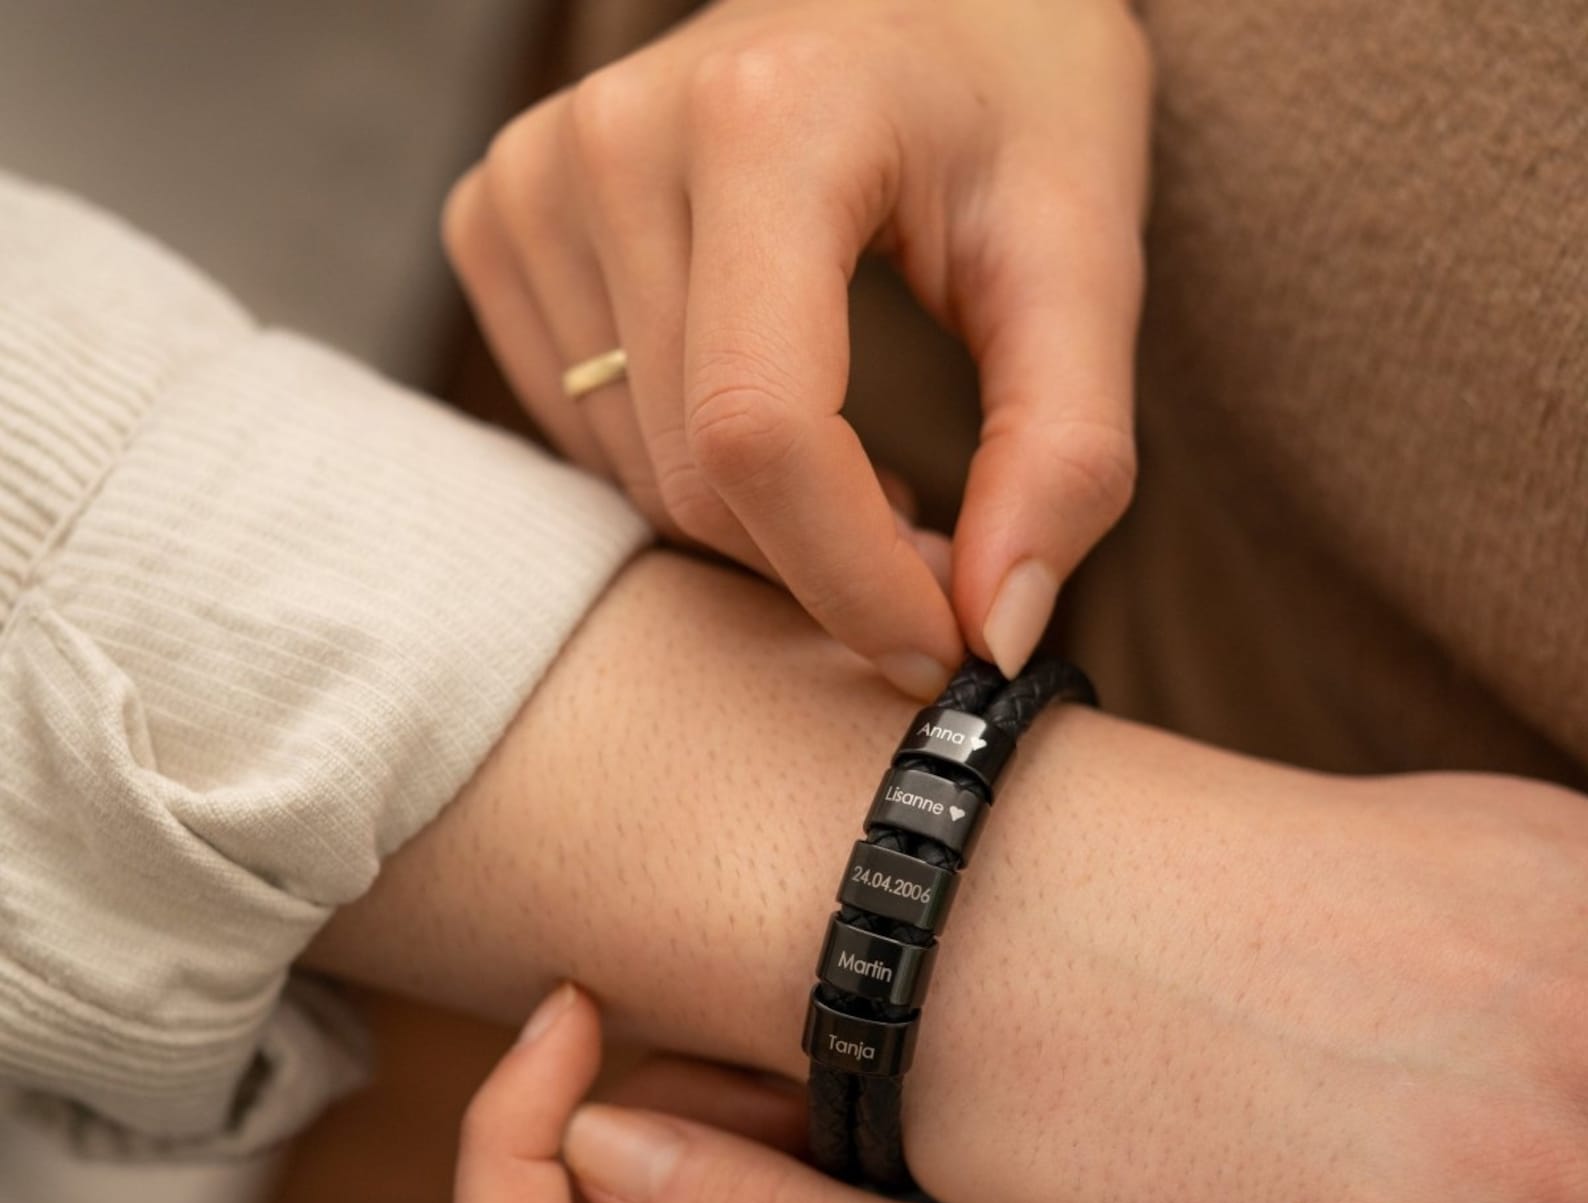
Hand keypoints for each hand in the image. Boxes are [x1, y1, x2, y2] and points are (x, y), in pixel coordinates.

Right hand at [442, 0, 1149, 694]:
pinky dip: (688, 474)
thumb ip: (1062, 451)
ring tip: (858, 461)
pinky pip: (583, 435)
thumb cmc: (1011, 101)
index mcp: (768, 119)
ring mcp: (536, 177)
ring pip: (638, 478)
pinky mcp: (501, 218)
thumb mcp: (1083, 254)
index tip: (941, 646)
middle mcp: (614, 137)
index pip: (759, 432)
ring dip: (763, 525)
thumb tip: (994, 636)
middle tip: (930, 539)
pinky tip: (764, 418)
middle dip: (826, 562)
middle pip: (697, 478)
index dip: (851, 581)